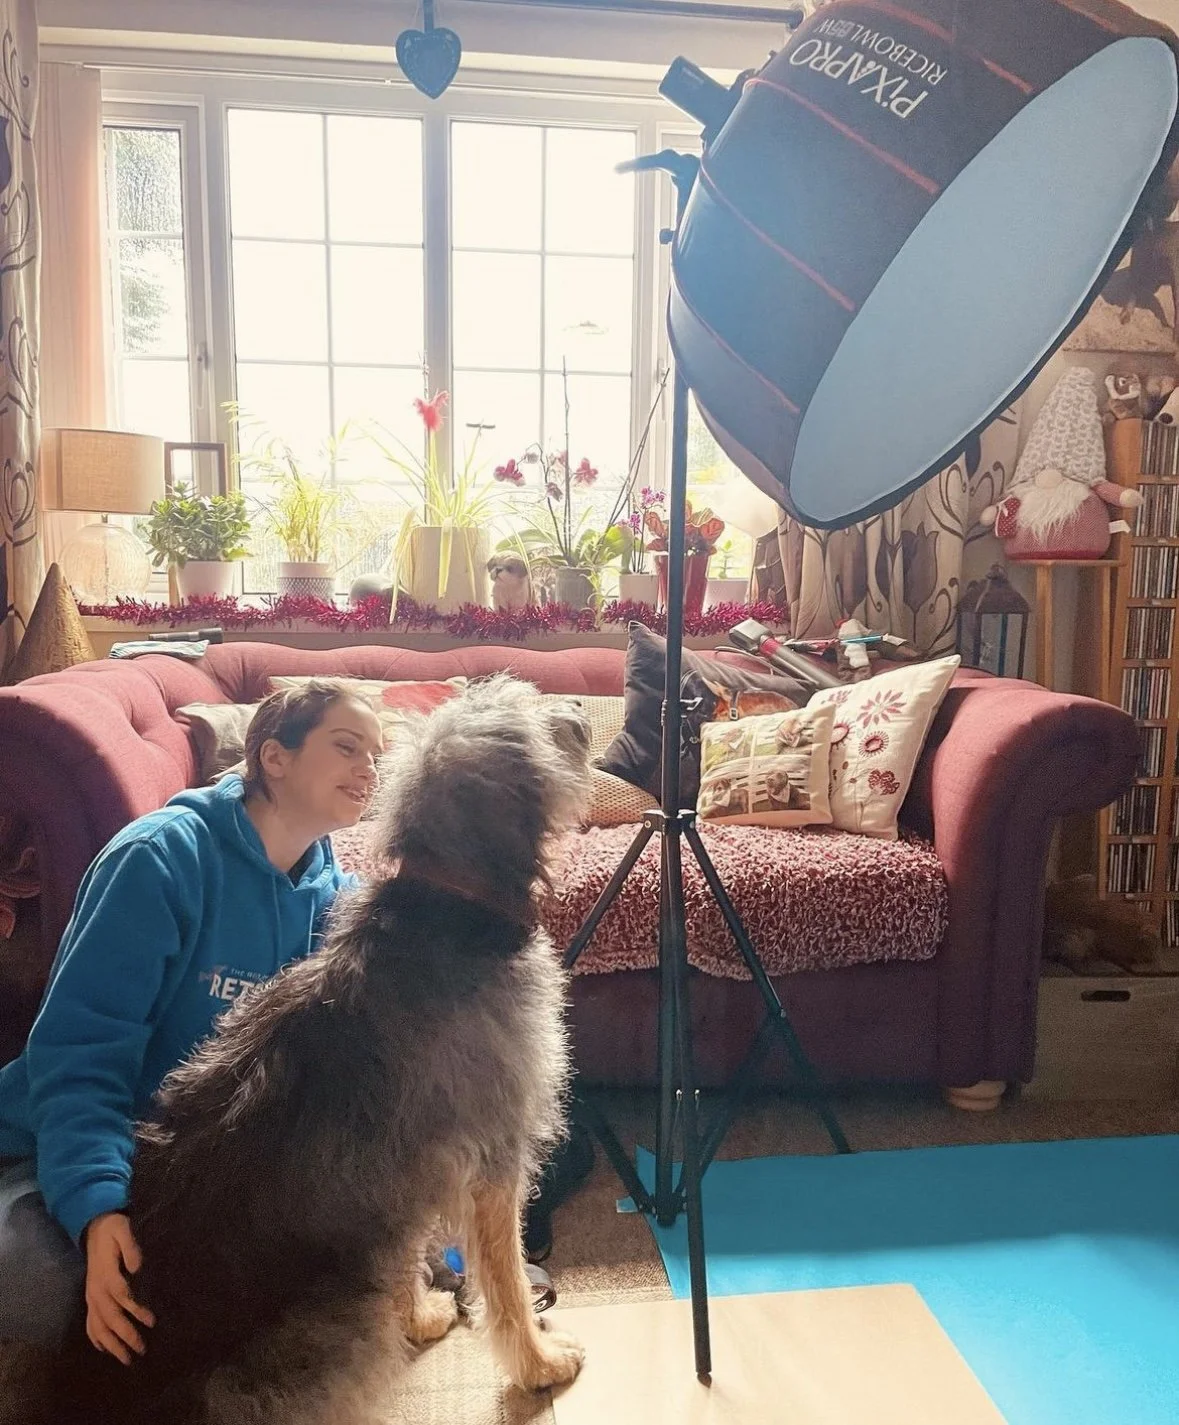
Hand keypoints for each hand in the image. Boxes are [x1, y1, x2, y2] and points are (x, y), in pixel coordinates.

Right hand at [83, 1212, 154, 1363]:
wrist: (93, 1228)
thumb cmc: (113, 1229)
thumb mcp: (123, 1228)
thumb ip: (130, 1246)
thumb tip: (137, 1266)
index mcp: (106, 1274)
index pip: (122, 1296)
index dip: (137, 1310)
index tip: (152, 1322)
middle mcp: (96, 1290)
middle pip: (111, 1317)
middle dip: (126, 1336)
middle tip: (142, 1350)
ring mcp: (91, 1297)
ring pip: (99, 1326)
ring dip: (112, 1344)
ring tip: (127, 1359)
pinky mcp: (90, 1299)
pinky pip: (90, 1323)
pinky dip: (96, 1338)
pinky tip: (104, 1350)